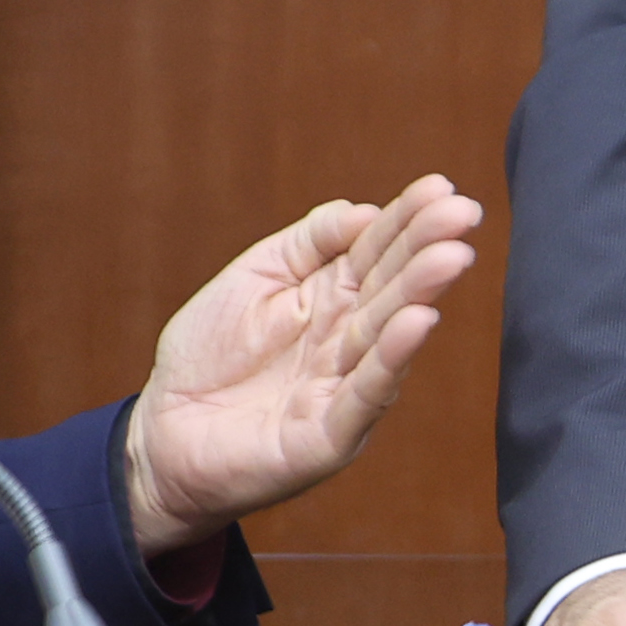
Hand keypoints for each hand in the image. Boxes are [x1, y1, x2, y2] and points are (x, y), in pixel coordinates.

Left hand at [122, 177, 486, 553]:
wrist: (161, 437)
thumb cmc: (207, 357)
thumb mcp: (254, 277)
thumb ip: (306, 243)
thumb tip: (363, 211)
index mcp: (330, 298)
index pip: (377, 252)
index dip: (407, 220)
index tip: (442, 188)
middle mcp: (346, 341)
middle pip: (390, 288)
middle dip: (427, 250)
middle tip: (464, 213)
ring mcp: (341, 389)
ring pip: (386, 336)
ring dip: (420, 295)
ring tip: (451, 257)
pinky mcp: (328, 438)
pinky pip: (363, 395)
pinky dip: (391, 359)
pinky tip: (419, 322)